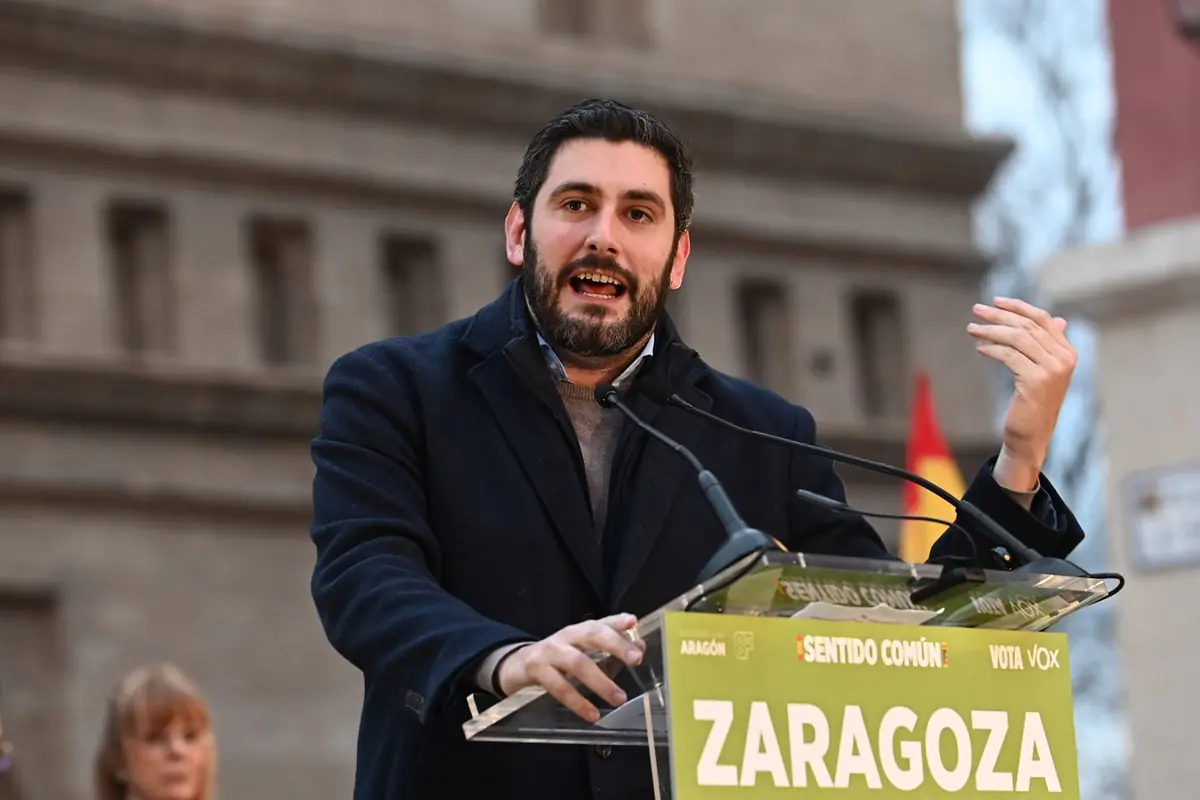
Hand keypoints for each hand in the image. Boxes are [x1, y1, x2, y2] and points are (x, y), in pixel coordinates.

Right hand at [496, 613, 644, 722]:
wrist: (516, 665)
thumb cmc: (558, 660)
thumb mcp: (583, 653)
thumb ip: (611, 652)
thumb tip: (640, 650)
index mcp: (581, 631)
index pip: (602, 622)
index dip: (618, 621)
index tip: (633, 623)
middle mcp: (567, 636)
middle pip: (592, 634)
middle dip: (615, 645)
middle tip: (636, 659)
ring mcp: (550, 651)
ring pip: (578, 662)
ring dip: (600, 681)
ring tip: (619, 699)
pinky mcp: (537, 669)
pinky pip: (559, 686)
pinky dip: (577, 702)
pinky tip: (592, 714)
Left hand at [968, 297, 1076, 489]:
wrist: (1031, 436)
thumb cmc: (1033, 402)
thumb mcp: (1044, 371)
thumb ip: (1049, 346)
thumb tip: (1059, 320)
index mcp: (1068, 352)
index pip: (1043, 319)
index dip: (1019, 307)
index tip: (996, 300)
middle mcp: (1064, 359)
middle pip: (1027, 326)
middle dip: (999, 315)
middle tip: (976, 310)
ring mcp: (1052, 370)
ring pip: (1017, 338)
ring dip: (991, 330)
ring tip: (972, 329)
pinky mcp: (1036, 381)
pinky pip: (1009, 355)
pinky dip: (991, 349)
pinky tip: (979, 348)